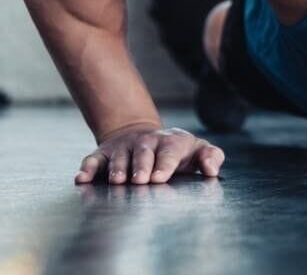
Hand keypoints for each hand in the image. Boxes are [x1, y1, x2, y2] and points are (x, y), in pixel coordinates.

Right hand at [74, 124, 224, 184]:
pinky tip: (82, 178)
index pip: (169, 151)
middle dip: (141, 166)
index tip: (159, 178)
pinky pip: (94, 159)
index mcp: (171, 141)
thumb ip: (211, 157)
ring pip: (119, 156)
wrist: (147, 136)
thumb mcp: (197, 150)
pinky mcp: (105, 153)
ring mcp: (124, 147)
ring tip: (117, 182)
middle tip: (140, 181)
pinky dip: (88, 168)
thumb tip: (212, 170)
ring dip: (117, 168)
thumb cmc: (177, 151)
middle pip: (143, 152)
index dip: (164, 164)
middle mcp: (146, 142)